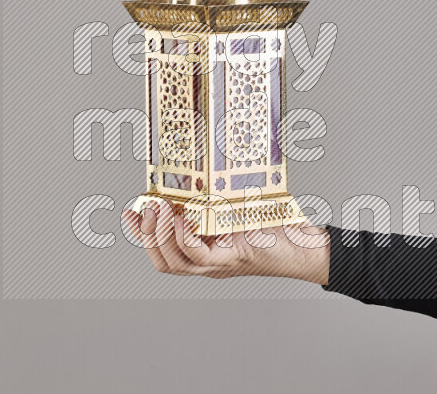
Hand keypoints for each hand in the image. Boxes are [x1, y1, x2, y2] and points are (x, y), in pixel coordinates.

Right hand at [121, 201, 330, 284]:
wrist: (307, 247)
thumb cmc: (277, 228)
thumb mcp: (239, 210)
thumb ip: (218, 200)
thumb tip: (200, 172)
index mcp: (206, 252)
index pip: (164, 252)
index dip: (142, 235)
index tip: (130, 212)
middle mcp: (209, 264)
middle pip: (163, 261)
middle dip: (146, 236)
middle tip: (143, 209)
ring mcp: (219, 265)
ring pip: (174, 262)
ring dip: (159, 236)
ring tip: (157, 211)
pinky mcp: (233, 259)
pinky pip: (197, 255)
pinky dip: (183, 238)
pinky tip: (179, 219)